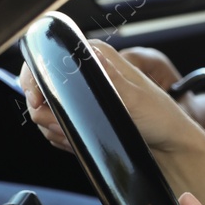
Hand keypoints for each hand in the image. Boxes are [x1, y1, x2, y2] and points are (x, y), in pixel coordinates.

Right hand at [20, 40, 204, 155]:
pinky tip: (81, 143)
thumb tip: (84, 58)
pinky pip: (56, 128)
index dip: (35, 78)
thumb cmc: (160, 119)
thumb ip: (106, 78)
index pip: (47, 56)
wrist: (169, 148)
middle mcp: (86, 74)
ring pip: (44, 112)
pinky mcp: (82, 119)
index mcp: (97, 57)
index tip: (38, 100)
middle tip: (64, 125)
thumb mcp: (133, 96)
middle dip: (46, 111)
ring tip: (80, 135)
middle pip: (40, 88)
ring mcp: (82, 98)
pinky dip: (63, 138)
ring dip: (55, 128)